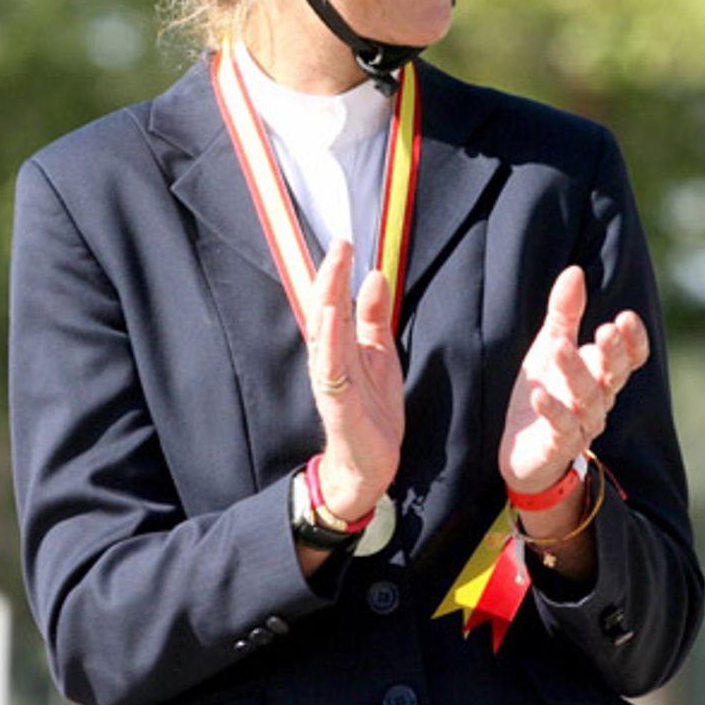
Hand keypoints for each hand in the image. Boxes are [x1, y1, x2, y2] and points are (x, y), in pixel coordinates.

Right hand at [304, 241, 405, 523]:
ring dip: (328, 300)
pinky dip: (329, 343)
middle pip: (325, 311)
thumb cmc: (373, 408)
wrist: (371, 463)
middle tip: (341, 244)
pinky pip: (331, 369)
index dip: (337, 272)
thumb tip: (375, 275)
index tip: (344, 241)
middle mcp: (329, 359)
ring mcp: (331, 381)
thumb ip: (375, 317)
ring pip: (324, 335)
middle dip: (331, 277)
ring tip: (334, 269)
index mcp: (340, 346)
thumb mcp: (381, 354)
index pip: (333, 302)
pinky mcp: (338, 404)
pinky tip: (331, 318)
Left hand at [498, 266, 648, 498]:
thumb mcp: (550, 348)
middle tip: (607, 328)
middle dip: (613, 352)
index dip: (634, 340)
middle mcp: (599, 400)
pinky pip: (561, 428)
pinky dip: (553, 411)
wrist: (522, 452)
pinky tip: (540, 394)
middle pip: (615, 376)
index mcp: (602, 375)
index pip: (631, 359)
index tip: (626, 317)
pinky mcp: (558, 446)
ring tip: (559, 347)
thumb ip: (565, 314)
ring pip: (588, 399)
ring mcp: (582, 425)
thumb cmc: (546, 394)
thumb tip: (575, 271)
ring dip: (576, 372)